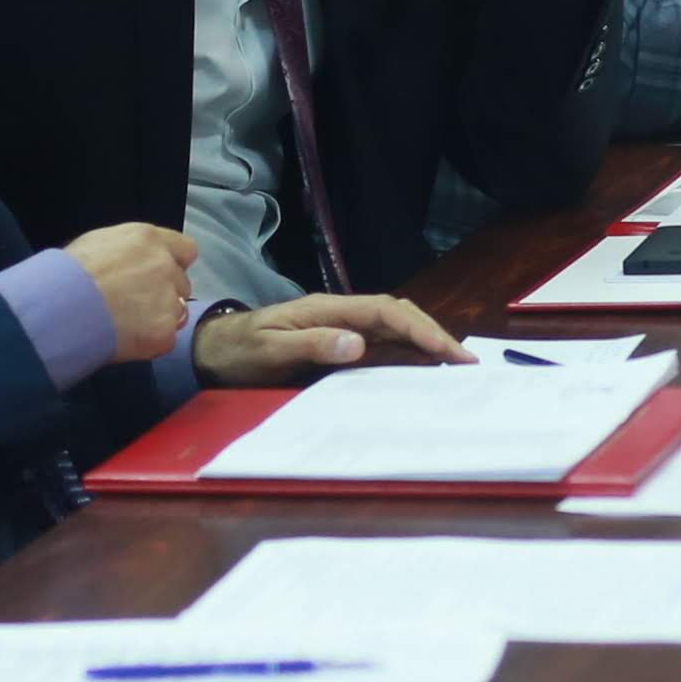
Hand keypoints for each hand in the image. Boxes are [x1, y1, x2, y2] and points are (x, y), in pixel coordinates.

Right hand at [63, 224, 203, 363]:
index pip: (186, 250)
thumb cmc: (67, 273)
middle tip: (136, 304)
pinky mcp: (164, 332)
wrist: (60, 308)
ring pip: (177, 312)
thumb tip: (136, 262)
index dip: (175, 263)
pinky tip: (126, 339)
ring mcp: (168, 300)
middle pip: (181, 283)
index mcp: (149, 240)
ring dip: (160, 318)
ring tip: (128, 324)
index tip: (161, 275)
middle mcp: (165, 267)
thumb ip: (130, 251)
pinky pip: (166, 338)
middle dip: (165, 293)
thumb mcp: (100, 243)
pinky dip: (150, 341)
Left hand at [193, 293, 466, 384]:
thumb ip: (312, 346)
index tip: (446, 351)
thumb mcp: (269, 351)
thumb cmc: (239, 351)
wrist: (213, 351)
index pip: (385, 311)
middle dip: (434, 335)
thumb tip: (359, 344)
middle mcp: (340, 315)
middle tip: (467, 364)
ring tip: (457, 368)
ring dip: (426, 345)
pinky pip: (380, 347)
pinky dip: (407, 356)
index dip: (419, 329)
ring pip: (394, 331)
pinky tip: (423, 372)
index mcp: (327, 309)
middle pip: (398, 316)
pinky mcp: (337, 346)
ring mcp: (340, 330)